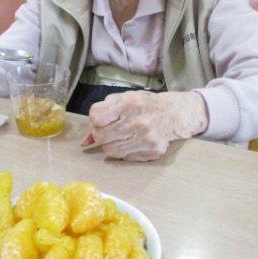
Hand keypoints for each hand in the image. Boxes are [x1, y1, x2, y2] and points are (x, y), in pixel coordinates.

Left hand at [81, 91, 208, 160]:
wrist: (173, 114)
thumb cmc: (143, 105)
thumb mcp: (122, 100)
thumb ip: (100, 115)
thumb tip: (84, 142)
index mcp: (130, 102)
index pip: (96, 117)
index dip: (96, 119)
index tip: (103, 118)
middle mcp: (138, 121)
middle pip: (101, 136)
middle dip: (100, 134)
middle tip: (110, 129)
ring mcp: (146, 138)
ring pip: (110, 151)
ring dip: (110, 144)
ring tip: (120, 136)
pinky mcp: (152, 152)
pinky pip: (124, 158)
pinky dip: (123, 151)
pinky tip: (132, 141)